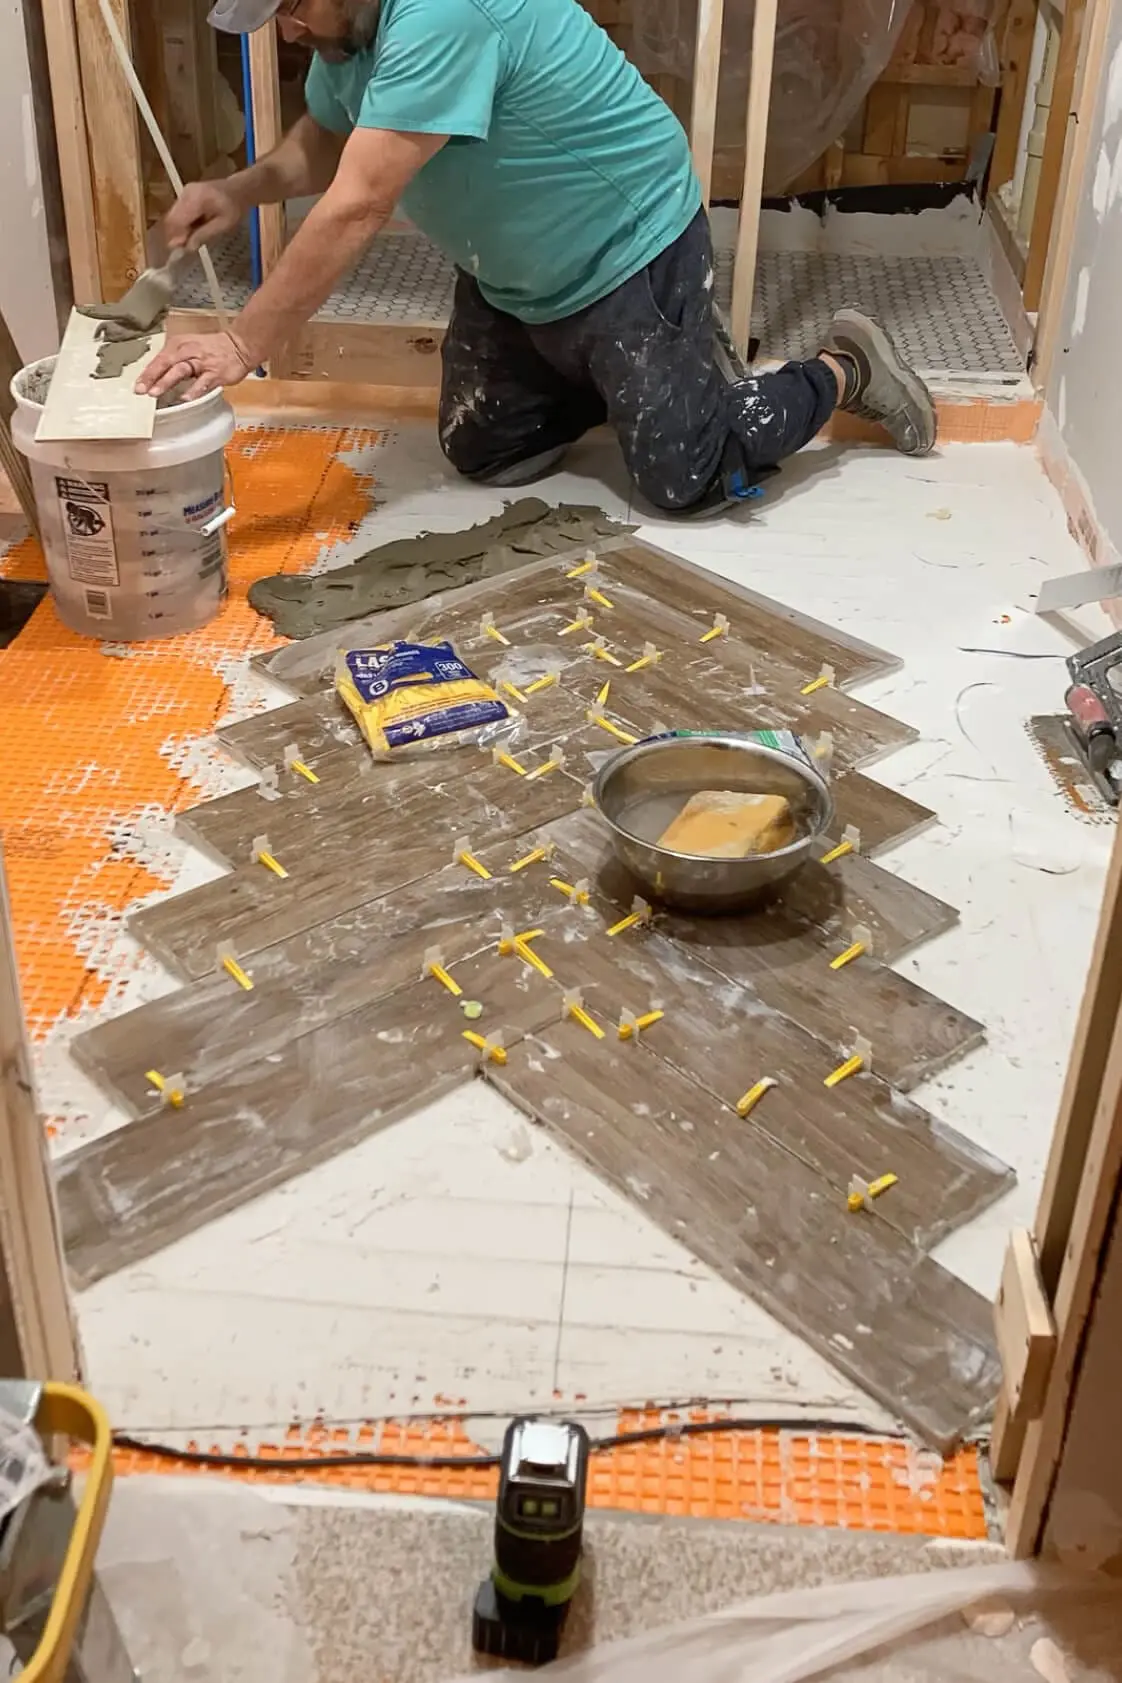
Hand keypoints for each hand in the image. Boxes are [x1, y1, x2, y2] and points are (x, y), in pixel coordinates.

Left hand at [135, 330, 255, 399]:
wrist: (239, 346)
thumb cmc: (211, 350)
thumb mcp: (189, 349)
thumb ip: (173, 362)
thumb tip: (156, 378)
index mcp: (179, 345)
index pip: (159, 359)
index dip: (147, 373)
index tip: (136, 385)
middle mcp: (188, 351)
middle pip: (165, 363)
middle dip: (151, 377)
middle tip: (140, 390)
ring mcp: (202, 362)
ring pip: (180, 371)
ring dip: (166, 382)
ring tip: (155, 393)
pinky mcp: (215, 373)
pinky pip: (203, 382)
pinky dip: (194, 390)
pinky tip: (185, 398)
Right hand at [164, 179, 244, 251]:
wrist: (238, 190)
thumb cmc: (235, 208)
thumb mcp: (224, 225)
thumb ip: (205, 234)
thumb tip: (188, 247)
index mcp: (197, 198)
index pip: (177, 219)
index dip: (176, 236)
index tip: (182, 248)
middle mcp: (187, 192)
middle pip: (172, 218)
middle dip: (177, 234)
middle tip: (188, 246)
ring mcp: (184, 192)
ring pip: (173, 216)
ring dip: (181, 229)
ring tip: (196, 235)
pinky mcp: (184, 194)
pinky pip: (178, 212)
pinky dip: (184, 223)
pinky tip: (196, 227)